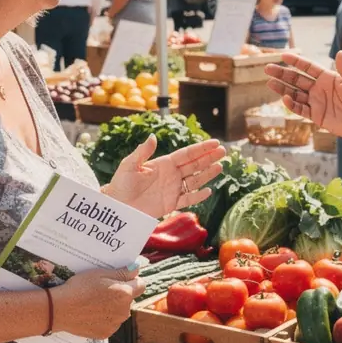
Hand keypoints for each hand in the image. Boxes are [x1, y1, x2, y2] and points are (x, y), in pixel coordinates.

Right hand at [51, 266, 145, 337]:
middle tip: (102, 289)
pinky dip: (104, 318)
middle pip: (129, 299)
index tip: (122, 277)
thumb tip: (136, 270)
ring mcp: (115, 324)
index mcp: (125, 294)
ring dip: (113, 306)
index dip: (132, 280)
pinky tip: (91, 312)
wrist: (59, 310)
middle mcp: (124, 311)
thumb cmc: (79, 288)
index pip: (140, 285)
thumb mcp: (100, 274)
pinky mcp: (105, 333)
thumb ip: (122, 272)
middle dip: (121, 293)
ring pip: (120, 312)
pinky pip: (110, 323)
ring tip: (94, 302)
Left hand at [104, 136, 225, 217]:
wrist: (118, 205)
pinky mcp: (171, 204)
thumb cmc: (121, 183)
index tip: (215, 143)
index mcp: (164, 164)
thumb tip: (153, 137)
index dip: (201, 149)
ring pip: (194, 181)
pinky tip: (208, 190)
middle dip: (209, 158)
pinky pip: (187, 199)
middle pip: (195, 165)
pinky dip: (198, 196)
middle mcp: (171, 175)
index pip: (187, 154)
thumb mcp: (130, 165)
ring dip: (207, 174)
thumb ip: (142, 152)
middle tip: (224, 151)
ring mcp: (172, 189)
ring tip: (220, 167)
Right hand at [265, 51, 341, 141]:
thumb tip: (340, 53)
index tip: (283, 55)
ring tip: (269, 83)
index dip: (296, 61)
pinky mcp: (316, 116)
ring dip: (282, 88)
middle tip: (268, 68)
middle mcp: (319, 88)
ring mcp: (316, 102)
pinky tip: (284, 99)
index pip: (308, 67)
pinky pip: (300, 109)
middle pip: (297, 79)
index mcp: (328, 78)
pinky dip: (292, 105)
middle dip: (282, 73)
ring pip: (295, 94)